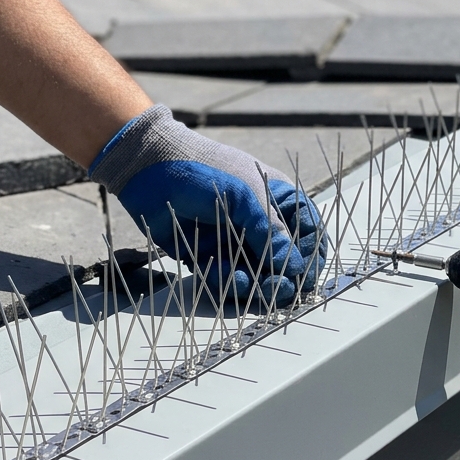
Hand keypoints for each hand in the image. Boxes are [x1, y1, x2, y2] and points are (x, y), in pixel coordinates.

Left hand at [90, 105, 325, 305]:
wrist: (149, 169)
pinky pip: (227, 278)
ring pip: (257, 274)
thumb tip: (296, 266)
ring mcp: (236, 241)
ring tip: (242, 282)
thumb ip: (270, 233)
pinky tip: (217, 271)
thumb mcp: (245, 197)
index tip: (306, 270)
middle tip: (277, 289)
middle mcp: (259, 223)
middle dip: (283, 276)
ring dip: (254, 283)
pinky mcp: (212, 256)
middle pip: (285, 259)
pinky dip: (225, 281)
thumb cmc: (204, 170)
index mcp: (276, 199)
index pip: (307, 229)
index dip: (310, 251)